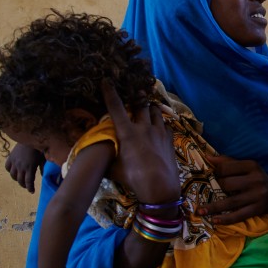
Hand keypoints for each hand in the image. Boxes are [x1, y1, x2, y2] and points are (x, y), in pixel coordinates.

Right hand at [5, 143, 45, 192]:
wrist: (31, 138)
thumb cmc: (40, 148)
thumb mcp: (44, 159)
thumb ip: (42, 168)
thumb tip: (43, 175)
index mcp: (30, 168)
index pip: (29, 182)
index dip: (30, 188)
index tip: (31, 191)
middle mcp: (21, 166)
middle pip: (20, 180)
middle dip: (24, 185)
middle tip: (27, 186)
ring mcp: (14, 162)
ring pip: (12, 175)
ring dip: (16, 179)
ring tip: (20, 179)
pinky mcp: (10, 157)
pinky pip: (7, 167)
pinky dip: (9, 170)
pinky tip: (14, 171)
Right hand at [103, 82, 179, 203]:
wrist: (161, 186)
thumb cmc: (133, 178)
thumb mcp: (113, 169)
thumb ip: (107, 158)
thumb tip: (97, 156)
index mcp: (127, 132)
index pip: (116, 107)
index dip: (110, 93)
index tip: (107, 81)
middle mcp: (144, 128)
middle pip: (141, 105)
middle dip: (138, 97)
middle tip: (136, 92)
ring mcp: (159, 133)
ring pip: (156, 113)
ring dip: (151, 108)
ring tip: (149, 107)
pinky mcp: (170, 140)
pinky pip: (166, 126)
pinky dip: (162, 124)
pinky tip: (160, 127)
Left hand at [196, 156, 267, 224]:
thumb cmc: (257, 180)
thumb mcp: (248, 168)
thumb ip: (229, 162)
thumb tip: (207, 158)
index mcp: (252, 166)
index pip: (226, 167)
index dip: (215, 172)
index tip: (211, 177)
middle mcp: (256, 179)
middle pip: (227, 184)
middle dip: (216, 188)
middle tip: (212, 191)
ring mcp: (258, 195)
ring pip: (230, 201)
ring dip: (213, 207)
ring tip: (199, 211)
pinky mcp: (258, 209)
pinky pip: (238, 215)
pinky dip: (226, 219)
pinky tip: (215, 220)